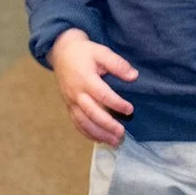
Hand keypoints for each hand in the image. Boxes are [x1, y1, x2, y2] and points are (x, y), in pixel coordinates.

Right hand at [49, 28, 136, 145]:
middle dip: (107, 125)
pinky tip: (99, 140)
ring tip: (114, 142)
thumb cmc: (84, 53)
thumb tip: (134, 76)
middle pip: (91, 113)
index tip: (130, 109)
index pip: (102, 95)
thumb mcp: (101, 51)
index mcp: (85, 79)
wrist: (62, 53)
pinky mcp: (69, 106)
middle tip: (121, 133)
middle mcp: (77, 93)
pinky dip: (87, 133)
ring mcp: (71, 101)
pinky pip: (77, 123)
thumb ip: (117, 64)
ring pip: (83, 122)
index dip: (116, 104)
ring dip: (98, 134)